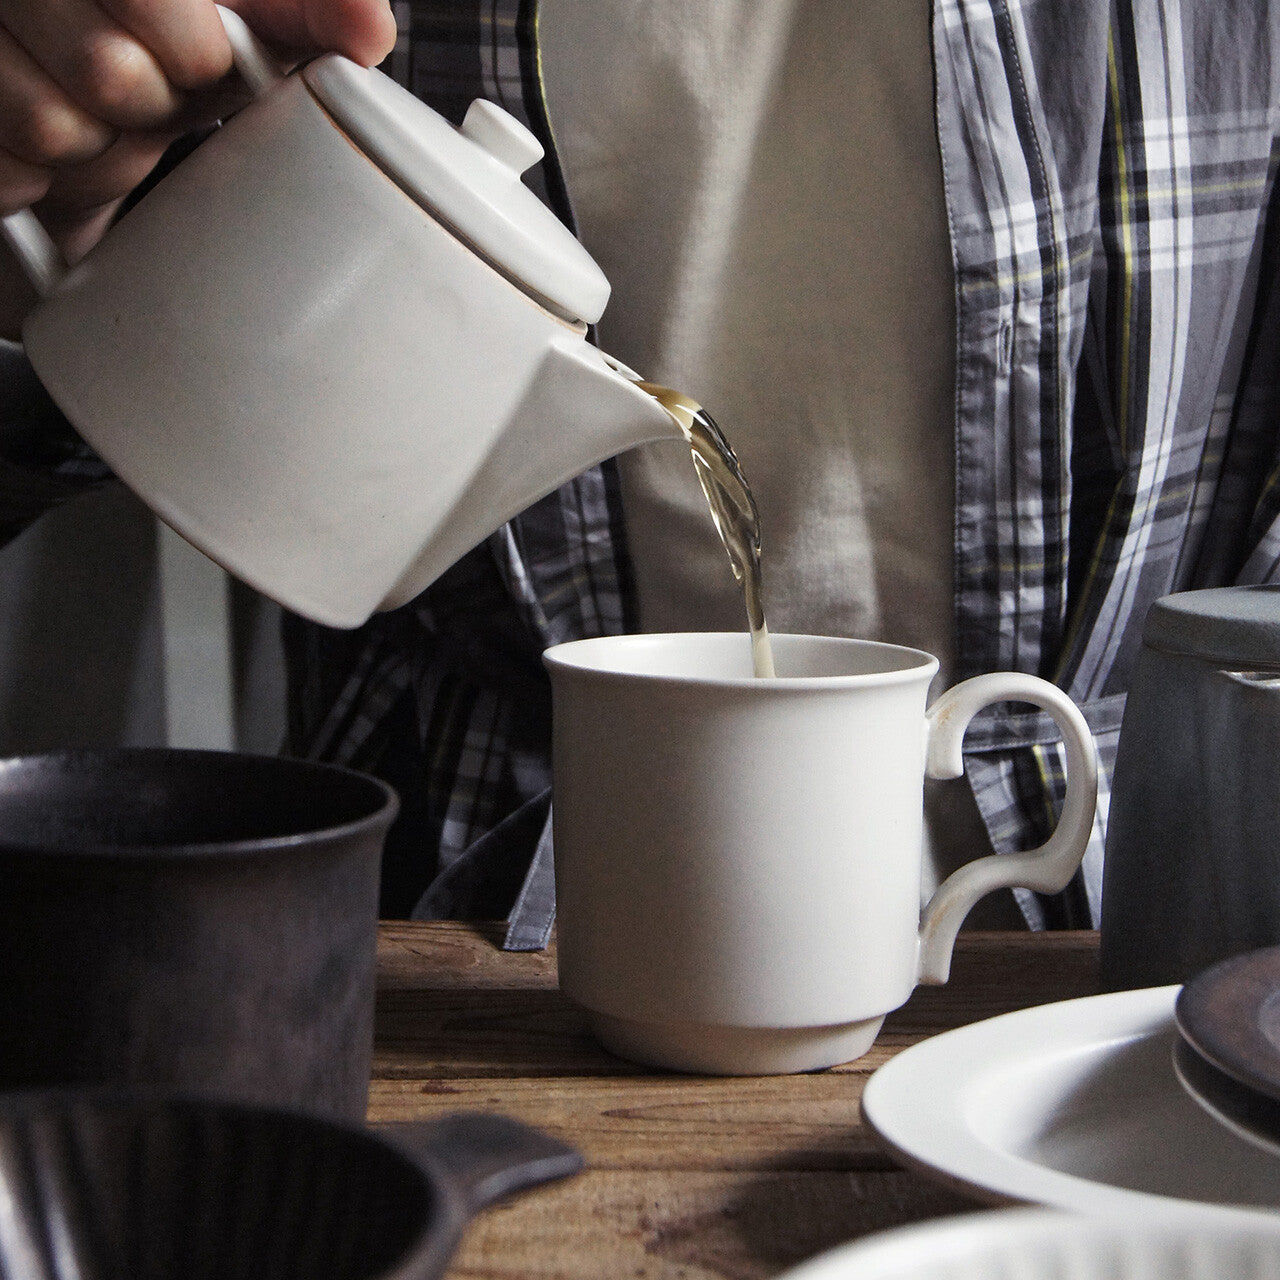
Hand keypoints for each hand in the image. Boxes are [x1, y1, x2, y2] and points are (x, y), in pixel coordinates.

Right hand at [0, 0, 395, 252]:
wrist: (62, 127)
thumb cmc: (149, 61)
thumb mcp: (232, 24)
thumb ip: (300, 11)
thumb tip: (368, 27)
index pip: (171, 21)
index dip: (189, 51)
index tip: (187, 59)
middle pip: (110, 71)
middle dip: (143, 104)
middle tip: (137, 97)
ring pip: (55, 125)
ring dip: (88, 147)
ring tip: (88, 120)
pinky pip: (12, 170)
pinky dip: (34, 178)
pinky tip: (40, 148)